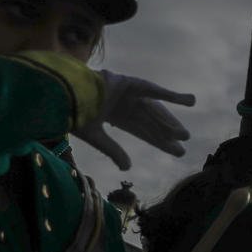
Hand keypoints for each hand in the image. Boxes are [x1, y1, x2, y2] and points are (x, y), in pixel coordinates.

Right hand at [77, 70, 194, 169]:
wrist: (61, 95)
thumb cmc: (72, 114)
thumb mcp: (96, 136)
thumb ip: (113, 150)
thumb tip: (127, 168)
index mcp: (115, 116)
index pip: (143, 131)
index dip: (159, 141)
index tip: (176, 151)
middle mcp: (124, 104)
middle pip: (151, 122)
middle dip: (166, 134)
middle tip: (183, 144)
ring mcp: (128, 93)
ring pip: (154, 110)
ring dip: (169, 121)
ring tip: (184, 135)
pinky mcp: (130, 83)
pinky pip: (154, 90)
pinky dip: (172, 95)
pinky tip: (190, 101)